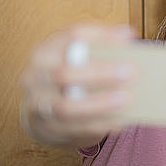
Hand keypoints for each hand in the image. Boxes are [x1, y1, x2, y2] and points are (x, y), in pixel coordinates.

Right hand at [20, 24, 137, 147]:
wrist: (41, 107)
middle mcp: (35, 75)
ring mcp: (37, 104)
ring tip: (127, 99)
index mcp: (46, 50)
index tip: (128, 38)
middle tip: (130, 73)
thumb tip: (128, 36)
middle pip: (65, 73)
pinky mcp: (46, 128)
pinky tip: (121, 121)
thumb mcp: (76, 55)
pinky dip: (100, 124)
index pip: (72, 36)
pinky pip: (74, 129)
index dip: (102, 36)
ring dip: (100, 104)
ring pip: (66, 107)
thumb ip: (100, 46)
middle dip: (100, 73)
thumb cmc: (69, 75)